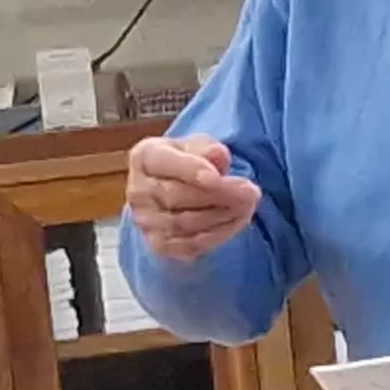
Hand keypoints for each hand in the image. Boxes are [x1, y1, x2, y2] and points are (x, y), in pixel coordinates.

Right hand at [126, 136, 262, 261]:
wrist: (174, 190)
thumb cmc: (188, 163)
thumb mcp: (198, 146)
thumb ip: (207, 148)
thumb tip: (218, 156)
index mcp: (144, 157)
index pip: (164, 163)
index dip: (191, 169)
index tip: (218, 175)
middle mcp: (138, 191)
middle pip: (176, 196)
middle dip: (218, 194)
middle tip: (251, 192)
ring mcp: (146, 221)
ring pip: (184, 222)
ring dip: (222, 216)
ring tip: (249, 206)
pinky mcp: (159, 244)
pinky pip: (190, 244)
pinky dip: (218, 234)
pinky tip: (238, 222)